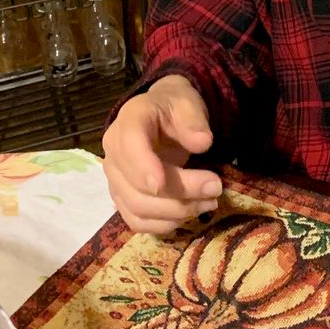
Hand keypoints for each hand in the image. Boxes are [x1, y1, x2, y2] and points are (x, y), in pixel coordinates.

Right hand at [102, 73, 221, 234]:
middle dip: (179, 194)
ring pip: (138, 209)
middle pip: (137, 186)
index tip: (162, 184)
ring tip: (209, 202)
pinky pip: (137, 221)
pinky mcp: (122, 198)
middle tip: (216, 188)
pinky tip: (189, 214)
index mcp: (130, 120)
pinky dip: (163, 224)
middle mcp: (114, 152)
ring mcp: (115, 178)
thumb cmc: (175, 108)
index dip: (143, 167)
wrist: (162, 115)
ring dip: (176, 212)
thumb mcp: (188, 104)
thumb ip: (193, 120)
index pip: (130, 146)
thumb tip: (203, 142)